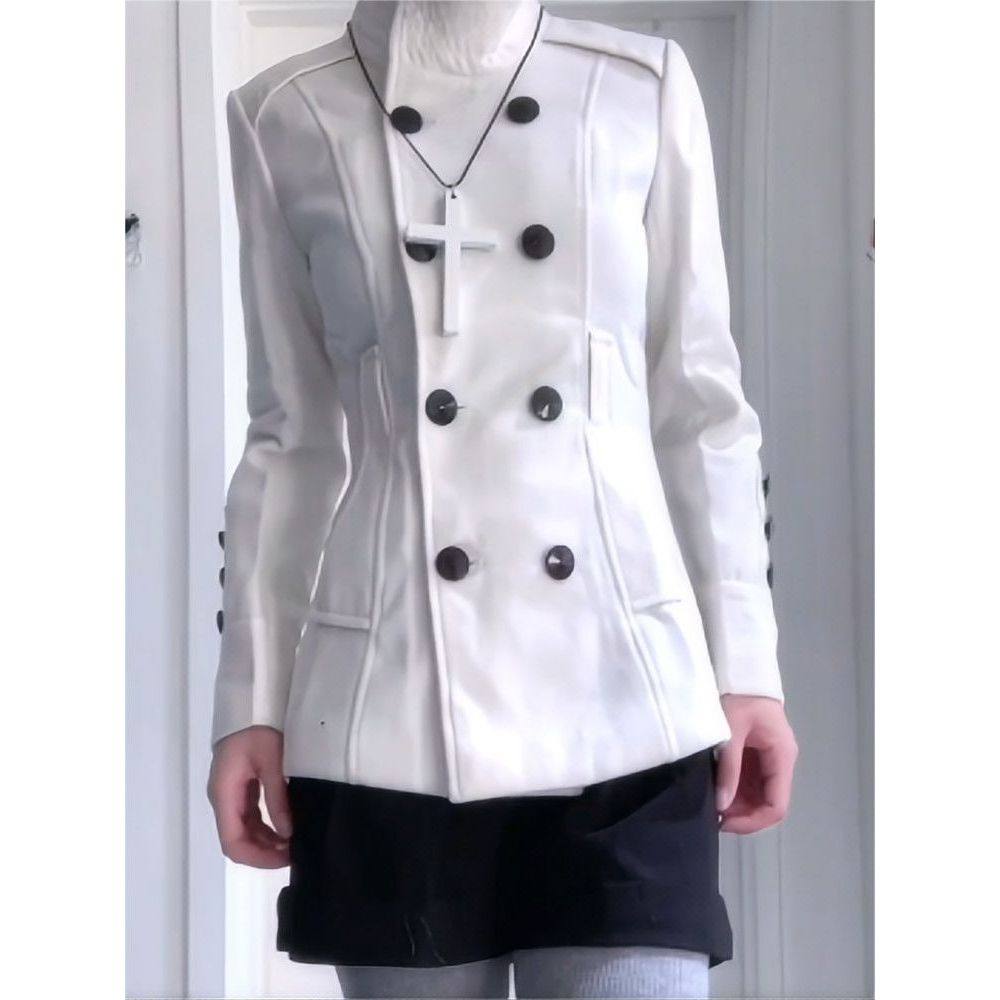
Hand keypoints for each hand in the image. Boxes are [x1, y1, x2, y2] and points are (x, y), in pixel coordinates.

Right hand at [206, 725, 292, 867]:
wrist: (252, 699)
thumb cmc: (259, 727)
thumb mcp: (272, 760)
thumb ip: (277, 798)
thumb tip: (287, 834)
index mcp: (224, 794)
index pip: (233, 843)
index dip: (259, 858)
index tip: (287, 859)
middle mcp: (222, 797)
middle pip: (237, 839)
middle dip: (265, 851)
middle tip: (297, 851)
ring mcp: (230, 791)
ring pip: (244, 828)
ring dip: (266, 840)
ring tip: (296, 841)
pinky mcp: (240, 784)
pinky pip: (250, 813)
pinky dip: (266, 825)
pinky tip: (287, 825)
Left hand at [715, 694, 797, 833]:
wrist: (742, 669)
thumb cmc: (739, 696)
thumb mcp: (731, 731)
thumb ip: (729, 768)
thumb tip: (722, 805)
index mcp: (782, 757)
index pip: (777, 805)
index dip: (752, 821)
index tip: (724, 823)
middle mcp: (780, 762)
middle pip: (769, 804)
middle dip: (743, 816)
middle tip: (713, 817)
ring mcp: (769, 759)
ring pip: (759, 796)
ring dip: (739, 806)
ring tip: (712, 806)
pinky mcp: (757, 754)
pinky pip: (751, 782)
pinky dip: (736, 791)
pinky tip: (717, 792)